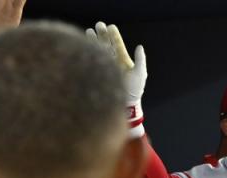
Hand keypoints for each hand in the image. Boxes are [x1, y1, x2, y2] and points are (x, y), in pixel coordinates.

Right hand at [86, 22, 146, 136]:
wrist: (126, 104)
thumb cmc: (135, 90)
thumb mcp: (140, 73)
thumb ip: (140, 60)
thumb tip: (139, 46)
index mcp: (124, 60)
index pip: (118, 45)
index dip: (114, 36)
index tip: (110, 27)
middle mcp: (114, 62)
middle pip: (107, 45)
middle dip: (103, 35)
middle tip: (98, 24)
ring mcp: (106, 67)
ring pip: (99, 52)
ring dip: (95, 41)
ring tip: (89, 31)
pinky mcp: (100, 73)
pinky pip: (95, 61)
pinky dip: (90, 53)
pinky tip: (85, 45)